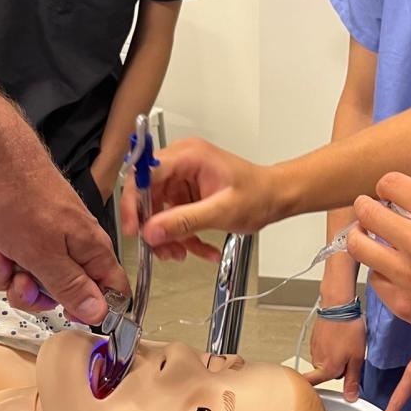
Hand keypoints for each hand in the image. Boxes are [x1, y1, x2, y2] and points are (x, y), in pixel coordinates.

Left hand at [0, 121, 129, 324]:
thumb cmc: (22, 200)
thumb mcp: (45, 255)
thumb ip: (72, 287)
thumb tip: (100, 313)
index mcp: (91, 251)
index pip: (110, 291)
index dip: (91, 309)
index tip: (64, 314)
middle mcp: (72, 247)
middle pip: (59, 292)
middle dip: (29, 292)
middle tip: (17, 278)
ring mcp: (44, 239)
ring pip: (26, 278)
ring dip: (2, 274)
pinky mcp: (19, 232)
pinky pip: (5, 261)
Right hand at [121, 138, 275, 262]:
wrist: (277, 197)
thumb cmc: (259, 194)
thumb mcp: (222, 211)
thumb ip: (184, 221)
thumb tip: (151, 231)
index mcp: (188, 156)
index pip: (144, 174)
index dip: (134, 202)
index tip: (134, 228)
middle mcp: (181, 164)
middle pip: (147, 196)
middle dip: (154, 227)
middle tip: (163, 250)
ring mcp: (183, 180)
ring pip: (159, 212)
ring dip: (169, 237)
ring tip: (183, 253)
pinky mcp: (187, 195)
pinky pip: (174, 218)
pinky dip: (184, 236)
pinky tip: (202, 249)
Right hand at [305, 312, 366, 400]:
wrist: (339, 306)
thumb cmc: (348, 329)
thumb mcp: (357, 358)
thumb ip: (352, 380)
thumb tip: (350, 396)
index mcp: (327, 369)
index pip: (313, 387)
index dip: (315, 393)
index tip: (318, 398)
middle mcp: (317, 361)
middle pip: (327, 373)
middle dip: (338, 369)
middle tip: (350, 357)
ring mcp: (314, 349)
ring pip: (325, 360)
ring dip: (335, 356)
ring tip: (346, 344)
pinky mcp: (315, 338)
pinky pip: (323, 349)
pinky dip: (331, 346)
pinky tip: (340, 337)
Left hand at [347, 174, 410, 357]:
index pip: (390, 183)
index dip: (386, 187)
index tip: (387, 195)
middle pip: (367, 212)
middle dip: (365, 208)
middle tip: (368, 212)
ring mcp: (407, 274)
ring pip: (359, 245)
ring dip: (360, 238)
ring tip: (366, 239)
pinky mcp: (402, 302)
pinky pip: (375, 278)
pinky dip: (380, 272)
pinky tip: (392, 271)